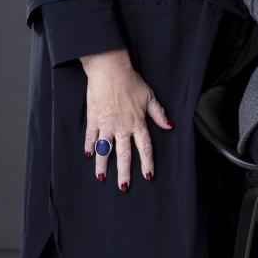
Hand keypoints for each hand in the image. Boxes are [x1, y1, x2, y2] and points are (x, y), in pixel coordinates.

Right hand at [80, 48, 173, 188]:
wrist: (110, 70)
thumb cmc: (130, 81)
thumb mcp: (149, 97)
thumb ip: (159, 114)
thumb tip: (170, 125)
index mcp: (138, 123)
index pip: (144, 148)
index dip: (147, 163)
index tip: (147, 176)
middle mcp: (122, 127)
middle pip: (124, 154)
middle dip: (124, 172)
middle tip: (123, 187)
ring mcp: (106, 124)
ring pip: (105, 149)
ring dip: (103, 165)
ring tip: (101, 178)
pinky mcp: (94, 118)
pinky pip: (91, 136)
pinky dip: (89, 146)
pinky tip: (88, 155)